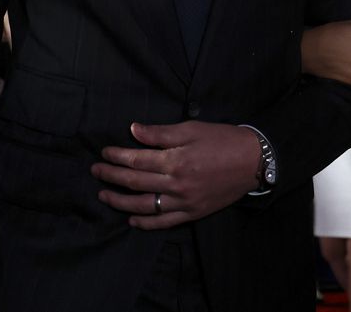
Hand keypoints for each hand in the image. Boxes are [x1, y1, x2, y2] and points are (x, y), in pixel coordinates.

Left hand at [92, 121, 260, 228]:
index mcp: (176, 160)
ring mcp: (184, 202)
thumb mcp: (192, 129)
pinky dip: (145, 222)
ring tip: (104, 196)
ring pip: (143, 205)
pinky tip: (132, 218)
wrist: (253, 162)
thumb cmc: (223, 140)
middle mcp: (176, 184)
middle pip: (135, 182)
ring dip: (120, 201)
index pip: (137, 160)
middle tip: (96, 171)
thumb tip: (133, 130)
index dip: (117, 156)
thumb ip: (161, 133)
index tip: (104, 152)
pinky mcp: (192, 213)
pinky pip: (163, 222)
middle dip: (111, 176)